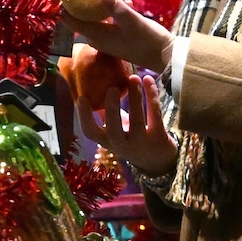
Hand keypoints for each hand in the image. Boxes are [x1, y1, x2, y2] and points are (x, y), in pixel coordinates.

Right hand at [61, 50, 176, 179]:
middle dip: (112, 109)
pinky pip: (155, 114)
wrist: (159, 162)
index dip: (84, 116)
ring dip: (135, 97)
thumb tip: (90, 91)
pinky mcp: (159, 137)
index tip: (81, 98)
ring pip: (137, 119)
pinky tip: (148, 80)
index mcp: (108, 141)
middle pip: (114, 129)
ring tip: (134, 78)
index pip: (91, 133)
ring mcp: (142, 142)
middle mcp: (123, 144)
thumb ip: (104, 115)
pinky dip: (151, 95)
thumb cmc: (133, 140)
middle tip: (112, 88)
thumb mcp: (116, 131)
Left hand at [72, 0, 174, 73]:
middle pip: (78, 16)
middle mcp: (97, 37)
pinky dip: (109, 9)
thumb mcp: (133, 22)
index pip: (68, 18)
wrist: (166, 57)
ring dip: (97, 3)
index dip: (60, 2)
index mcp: (96, 35)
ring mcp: (106, 37)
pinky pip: (105, 19)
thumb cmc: (149, 41)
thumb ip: (116, 7)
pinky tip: (124, 1)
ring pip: (93, 16)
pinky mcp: (116, 35)